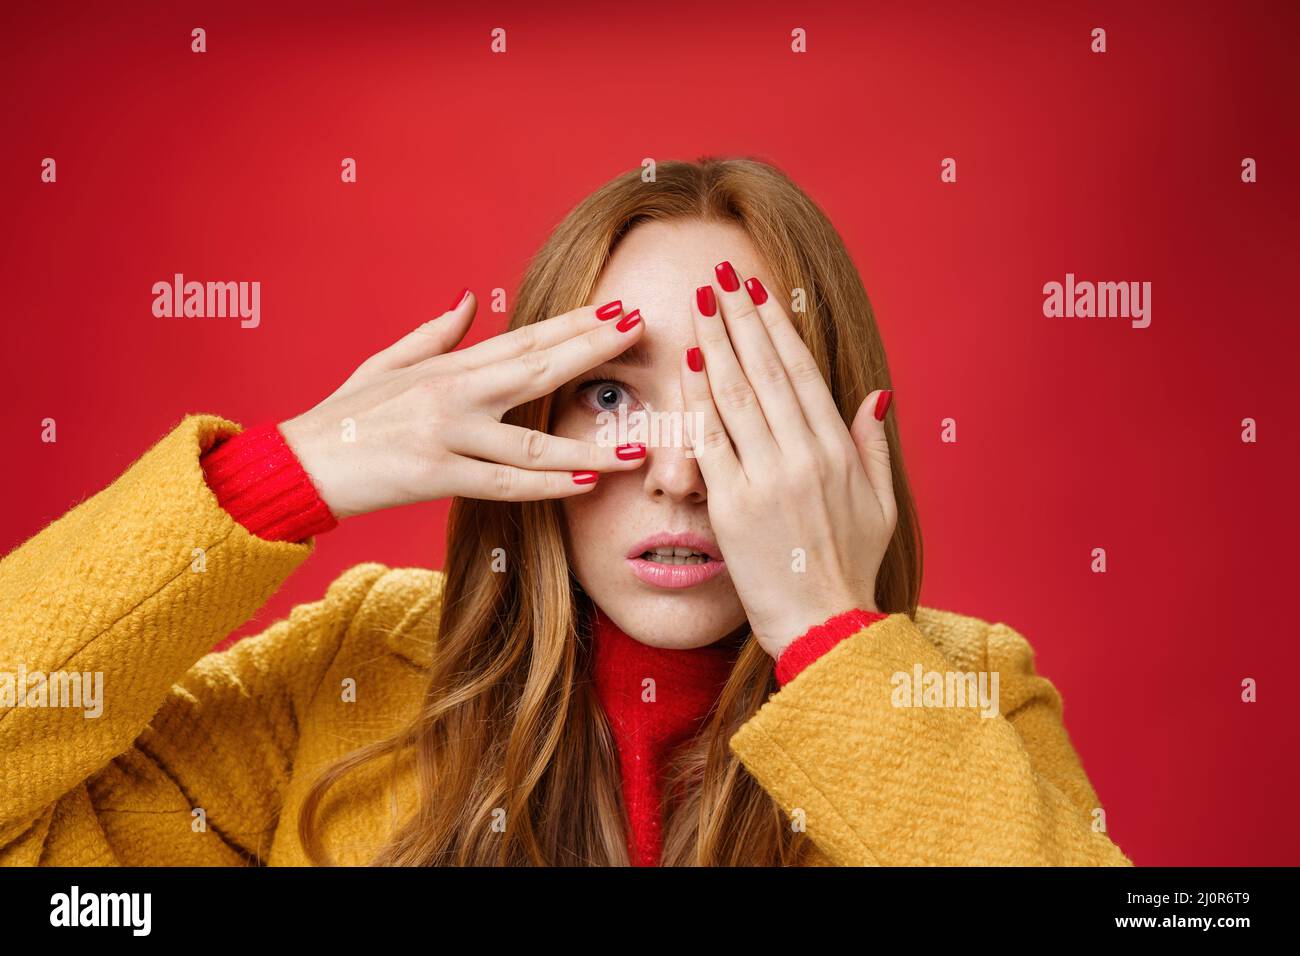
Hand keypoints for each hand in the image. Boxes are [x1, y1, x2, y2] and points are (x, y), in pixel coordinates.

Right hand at [279, 294, 647, 518]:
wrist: (297, 464)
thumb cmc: (344, 416)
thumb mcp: (386, 364)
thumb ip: (435, 335)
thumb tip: (468, 300)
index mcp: (447, 367)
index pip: (524, 340)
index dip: (574, 326)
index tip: (617, 312)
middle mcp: (453, 394)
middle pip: (537, 369)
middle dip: (593, 351)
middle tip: (641, 332)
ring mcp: (446, 436)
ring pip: (531, 441)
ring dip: (589, 443)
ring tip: (637, 443)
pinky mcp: (436, 477)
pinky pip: (503, 483)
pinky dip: (547, 483)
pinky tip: (585, 480)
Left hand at [680, 264, 896, 660]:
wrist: (825, 624)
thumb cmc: (850, 566)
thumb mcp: (881, 504)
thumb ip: (874, 445)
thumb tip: (876, 394)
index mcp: (838, 451)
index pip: (800, 372)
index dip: (776, 327)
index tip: (757, 292)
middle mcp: (804, 456)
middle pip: (765, 371)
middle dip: (739, 318)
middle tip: (719, 276)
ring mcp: (767, 478)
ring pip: (736, 395)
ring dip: (715, 342)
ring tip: (698, 303)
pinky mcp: (733, 505)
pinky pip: (710, 440)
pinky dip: (697, 399)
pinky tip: (688, 364)